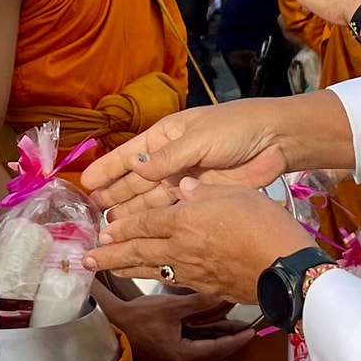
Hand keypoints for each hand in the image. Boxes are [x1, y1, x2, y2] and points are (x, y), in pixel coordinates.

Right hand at [83, 101, 293, 214]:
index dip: (108, 169)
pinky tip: (140, 232)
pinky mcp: (200, 197)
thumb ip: (166, 157)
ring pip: (151, 198)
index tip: (86, 185)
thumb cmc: (235, 128)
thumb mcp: (198, 138)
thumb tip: (134, 166)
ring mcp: (184, 179)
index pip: (129, 154)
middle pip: (136, 180)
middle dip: (115, 196)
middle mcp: (170, 159)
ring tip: (109, 230)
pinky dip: (156, 220)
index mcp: (166, 136)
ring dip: (131, 212)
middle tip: (92, 218)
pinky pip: (172, 210)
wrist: (275, 141)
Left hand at [87, 182, 318, 307]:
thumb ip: (205, 192)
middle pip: (138, 249)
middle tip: (86, 258)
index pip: (144, 222)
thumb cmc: (266, 226)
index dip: (121, 226)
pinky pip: (171, 280)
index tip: (101, 231)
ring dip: (123, 268)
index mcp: (185, 221)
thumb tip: (183, 189)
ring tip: (101, 269)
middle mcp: (181, 248)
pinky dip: (153, 276)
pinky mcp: (206, 287)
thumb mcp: (237, 193)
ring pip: (149, 268)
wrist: (286, 270)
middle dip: (109, 253)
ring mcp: (192, 271)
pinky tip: (148, 275)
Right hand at [90, 278, 260, 360]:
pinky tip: (204, 359)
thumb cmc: (138, 317)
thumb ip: (197, 303)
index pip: (217, 349)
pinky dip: (200, 357)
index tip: (250, 333)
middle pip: (210, 358)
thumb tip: (221, 295)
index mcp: (182, 354)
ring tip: (231, 353)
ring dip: (216, 353)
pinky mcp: (162, 360)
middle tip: (246, 337)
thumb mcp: (171, 308)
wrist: (111, 325)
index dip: (236, 341)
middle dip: (229, 347)